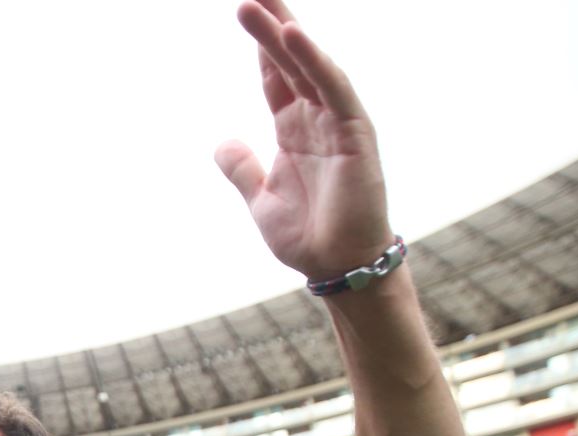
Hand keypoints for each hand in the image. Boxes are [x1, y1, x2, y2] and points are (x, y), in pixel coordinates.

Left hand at [214, 0, 392, 280]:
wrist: (337, 267)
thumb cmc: (308, 236)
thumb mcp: (261, 200)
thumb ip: (243, 169)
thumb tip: (222, 142)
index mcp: (294, 129)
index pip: (274, 75)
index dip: (260, 43)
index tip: (244, 8)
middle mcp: (317, 118)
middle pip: (290, 59)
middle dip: (270, 24)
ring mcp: (337, 122)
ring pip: (309, 65)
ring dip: (284, 32)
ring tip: (259, 2)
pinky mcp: (355, 133)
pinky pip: (333, 88)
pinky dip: (314, 60)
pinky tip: (292, 35)